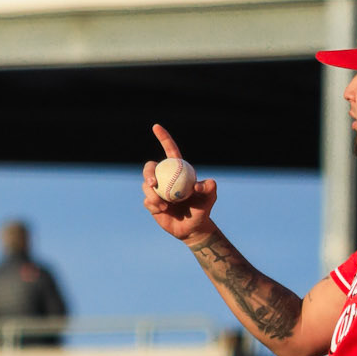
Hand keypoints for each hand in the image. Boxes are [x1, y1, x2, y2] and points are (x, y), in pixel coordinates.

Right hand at [141, 123, 218, 243]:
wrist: (192, 228)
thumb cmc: (203, 210)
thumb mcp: (210, 199)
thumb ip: (210, 189)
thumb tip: (201, 184)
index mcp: (178, 169)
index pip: (169, 150)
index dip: (163, 137)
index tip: (156, 126)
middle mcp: (165, 177)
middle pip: (150, 168)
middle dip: (148, 173)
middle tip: (153, 183)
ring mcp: (157, 190)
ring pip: (146, 186)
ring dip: (153, 195)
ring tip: (163, 206)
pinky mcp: (151, 203)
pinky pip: (147, 200)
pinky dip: (153, 204)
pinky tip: (162, 210)